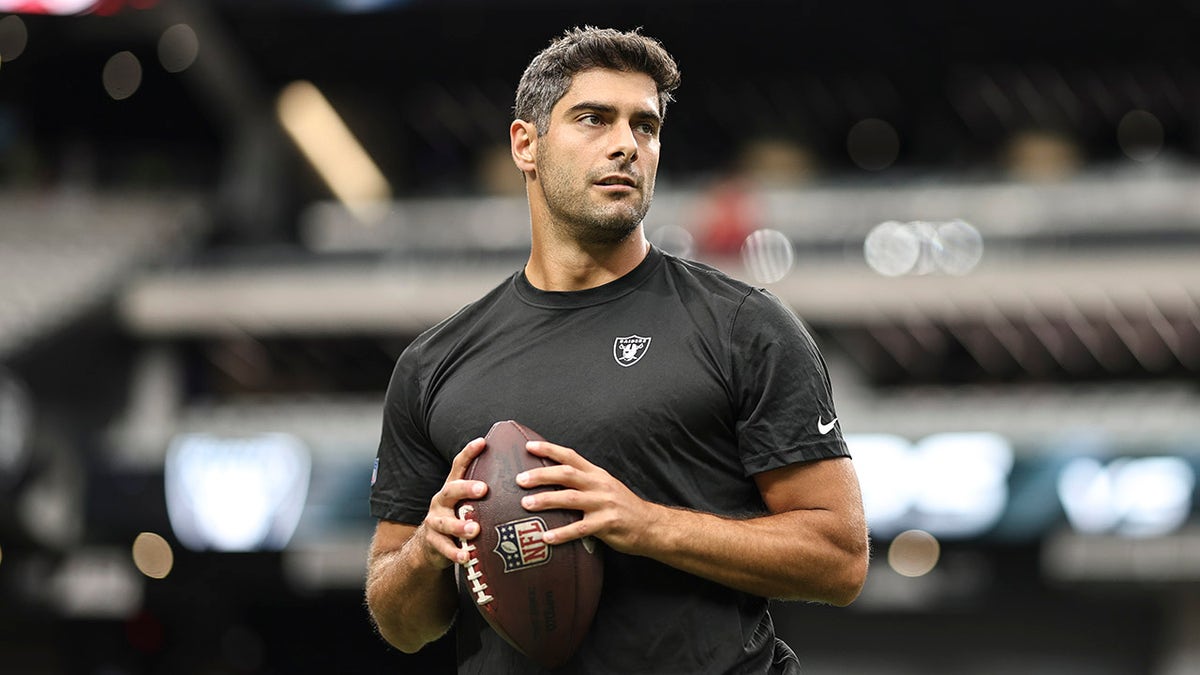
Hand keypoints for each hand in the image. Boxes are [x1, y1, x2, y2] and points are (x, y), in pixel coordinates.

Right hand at [417, 437, 488, 568]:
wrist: (429, 545)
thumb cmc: (459, 518)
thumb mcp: (467, 502)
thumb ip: (485, 494)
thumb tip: (521, 479)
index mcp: (452, 488)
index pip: (458, 466)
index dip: (468, 453)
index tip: (482, 442)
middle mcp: (441, 501)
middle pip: (451, 490)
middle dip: (466, 488)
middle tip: (483, 489)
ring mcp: (435, 521)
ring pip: (445, 522)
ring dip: (460, 526)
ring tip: (474, 529)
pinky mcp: (433, 542)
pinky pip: (443, 548)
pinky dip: (455, 553)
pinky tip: (466, 557)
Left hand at [516, 440, 659, 553]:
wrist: (651, 525)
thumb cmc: (623, 507)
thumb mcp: (604, 487)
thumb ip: (583, 482)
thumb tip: (551, 480)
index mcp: (597, 474)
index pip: (570, 456)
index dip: (549, 449)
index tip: (528, 446)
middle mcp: (599, 485)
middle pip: (566, 474)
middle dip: (541, 475)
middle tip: (520, 479)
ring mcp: (604, 504)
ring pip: (570, 498)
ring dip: (546, 500)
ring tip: (526, 504)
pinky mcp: (607, 524)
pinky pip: (580, 528)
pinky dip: (561, 533)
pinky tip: (546, 537)